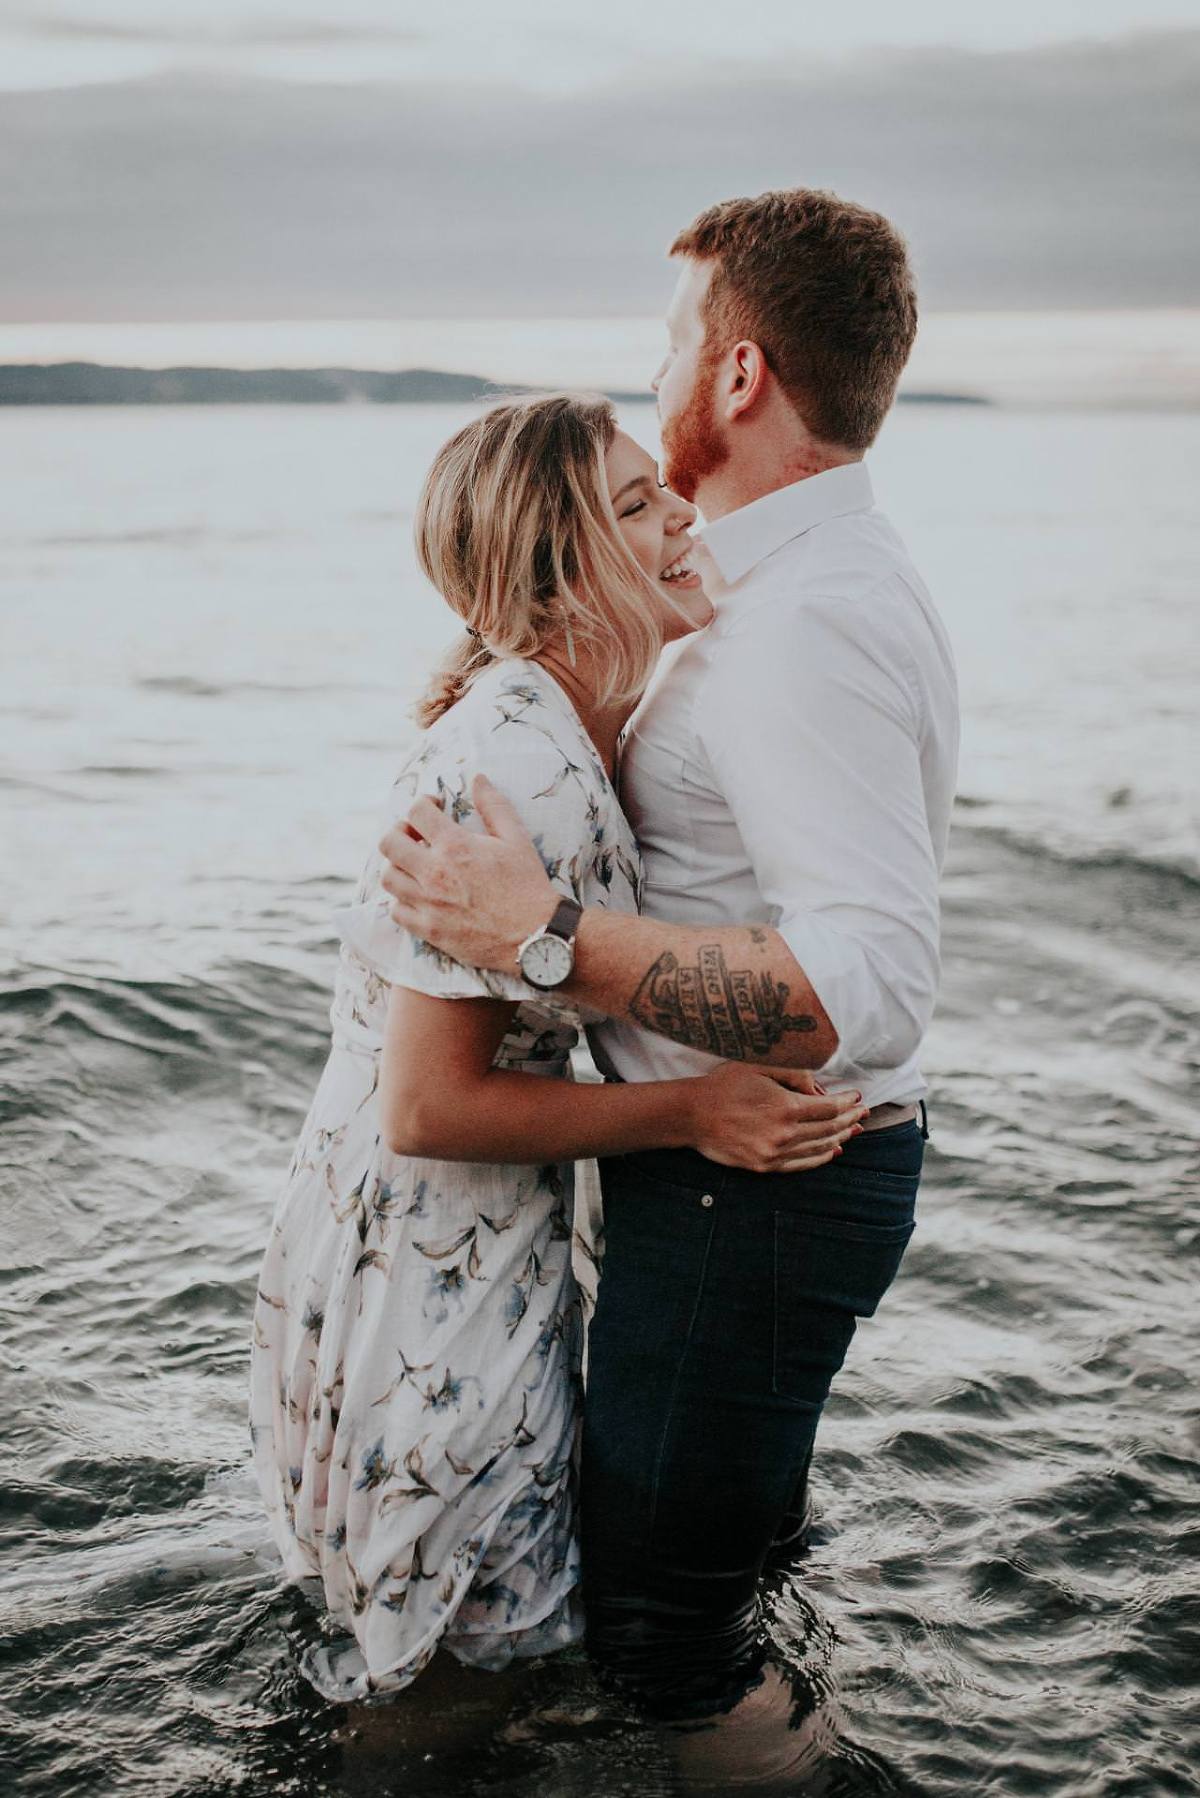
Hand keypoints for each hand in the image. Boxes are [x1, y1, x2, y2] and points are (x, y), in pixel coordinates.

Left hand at [379, 773, 558, 971]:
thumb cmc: (528, 885)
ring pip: (388, 876)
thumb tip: (478, 778)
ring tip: (416, 866)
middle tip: (415, 835)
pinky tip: (419, 896)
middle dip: (399, 831)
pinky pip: (396, 911)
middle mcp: (434, 873)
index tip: (434, 808)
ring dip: (398, 866)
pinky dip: (402, 900)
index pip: (416, 812)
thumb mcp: (517, 839)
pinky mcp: (428, 930)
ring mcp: (428, 904)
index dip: (423, 803)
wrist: (534, 935)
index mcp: (456, 846)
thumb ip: (494, 805)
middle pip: (389, 842)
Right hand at [687, 1063, 865, 1173]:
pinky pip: (801, 1164)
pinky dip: (821, 1157)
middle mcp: (784, 1134)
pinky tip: (832, 1151)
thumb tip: (818, 1089)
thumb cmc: (723, 1086)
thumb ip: (793, 1074)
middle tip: (863, 1113)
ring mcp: (775, 1154)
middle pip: (828, 1128)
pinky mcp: (765, 1166)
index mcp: (785, 1107)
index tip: (857, 1097)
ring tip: (853, 1130)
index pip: (829, 1108)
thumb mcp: (758, 1067)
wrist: (692, 1115)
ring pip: (819, 1147)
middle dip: (849, 1120)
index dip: (847, 1103)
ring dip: (840, 1138)